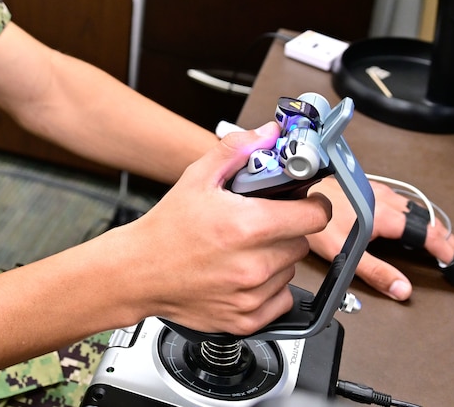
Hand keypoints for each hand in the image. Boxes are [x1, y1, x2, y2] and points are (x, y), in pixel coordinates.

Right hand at [114, 124, 332, 335]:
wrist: (138, 273)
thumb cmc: (166, 228)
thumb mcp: (197, 178)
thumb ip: (238, 151)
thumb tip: (269, 133)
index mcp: (246, 226)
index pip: (315, 217)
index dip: (313, 205)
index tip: (304, 203)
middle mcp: (253, 264)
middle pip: (302, 243)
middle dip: (287, 230)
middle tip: (259, 224)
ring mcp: (251, 295)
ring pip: (291, 270)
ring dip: (276, 259)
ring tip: (244, 250)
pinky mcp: (247, 319)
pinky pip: (281, 299)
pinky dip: (268, 288)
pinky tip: (242, 274)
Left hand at [306, 177, 453, 300]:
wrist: (295, 187)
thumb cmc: (315, 216)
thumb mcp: (345, 251)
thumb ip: (376, 271)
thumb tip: (402, 289)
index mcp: (385, 215)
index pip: (427, 235)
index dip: (446, 251)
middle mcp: (385, 200)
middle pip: (428, 222)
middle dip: (450, 241)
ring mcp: (378, 192)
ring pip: (418, 210)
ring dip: (437, 227)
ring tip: (451, 241)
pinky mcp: (368, 188)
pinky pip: (404, 203)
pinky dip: (419, 216)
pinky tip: (416, 219)